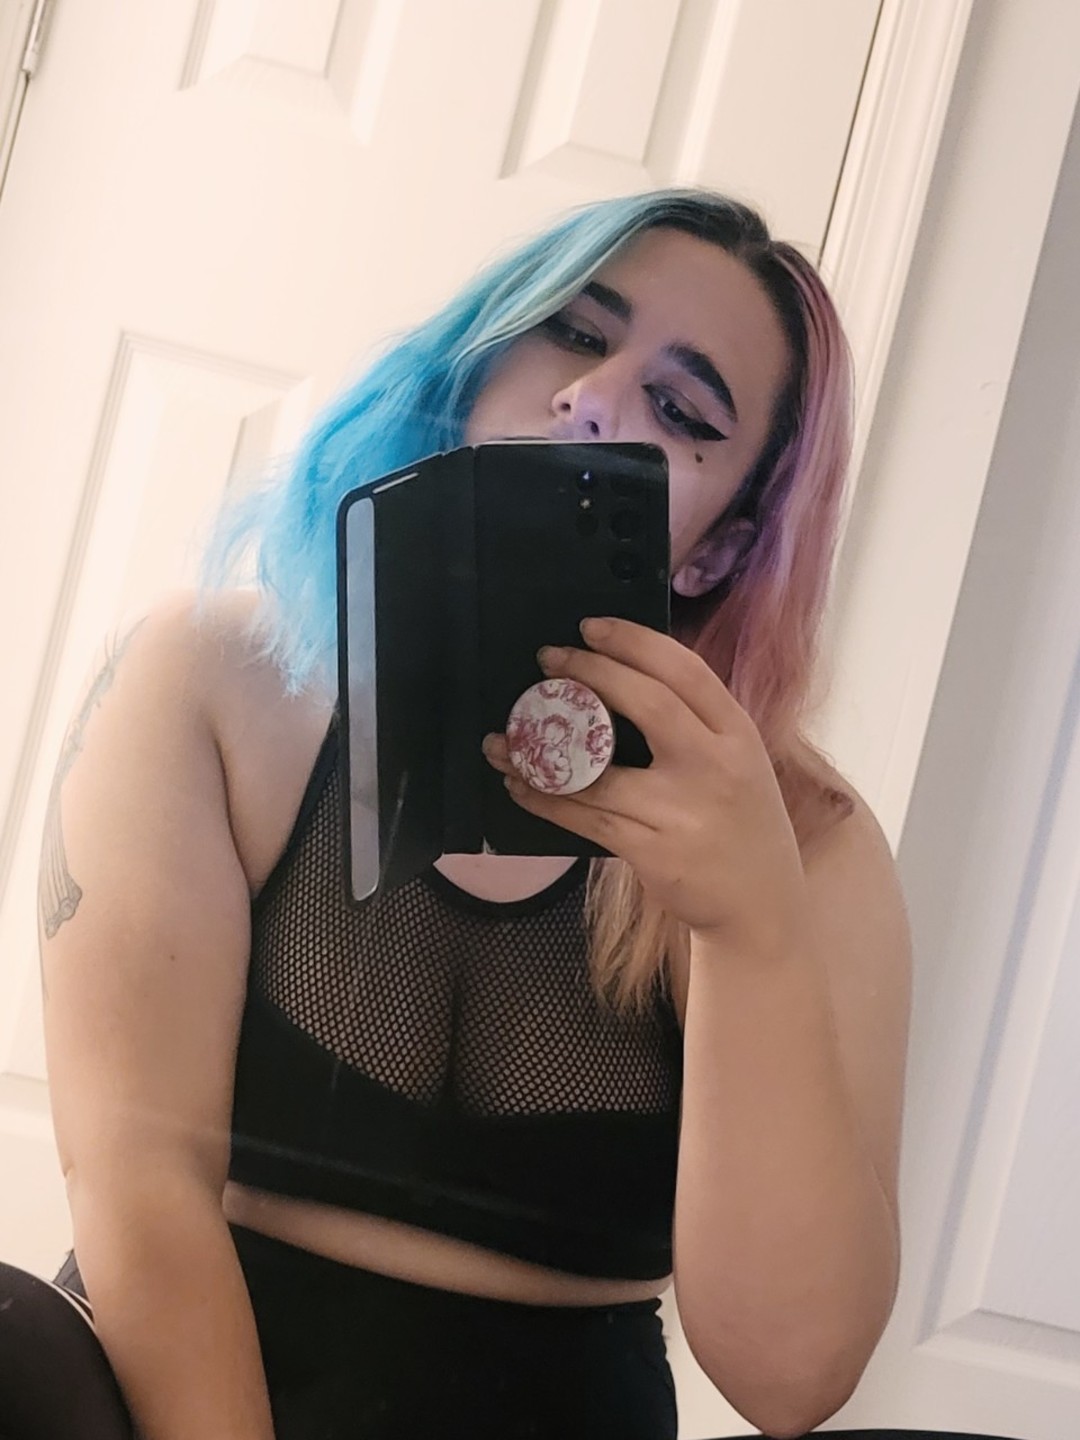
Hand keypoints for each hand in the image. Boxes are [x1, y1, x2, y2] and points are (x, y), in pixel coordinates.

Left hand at [482, 617, 808, 954]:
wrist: (762, 906)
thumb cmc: (742, 824)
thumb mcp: (739, 762)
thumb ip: (695, 724)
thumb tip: (619, 677)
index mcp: (737, 734)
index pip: (684, 671)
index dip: (633, 642)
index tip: (590, 627)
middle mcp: (714, 766)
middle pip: (646, 703)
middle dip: (589, 674)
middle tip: (548, 661)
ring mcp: (682, 811)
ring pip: (598, 770)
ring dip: (541, 752)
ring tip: (505, 738)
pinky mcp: (653, 851)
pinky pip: (584, 817)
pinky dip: (544, 799)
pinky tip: (520, 786)